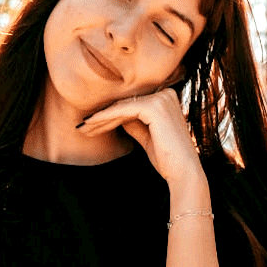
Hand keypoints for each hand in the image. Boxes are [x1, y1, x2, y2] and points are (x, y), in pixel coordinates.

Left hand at [77, 88, 204, 188]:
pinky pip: (123, 110)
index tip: (92, 124)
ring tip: (84, 128)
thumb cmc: (167, 159)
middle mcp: (166, 94)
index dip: (111, 115)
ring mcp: (161, 99)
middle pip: (126, 104)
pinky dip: (105, 118)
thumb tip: (118, 117)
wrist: (183, 173)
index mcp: (166, 98)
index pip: (132, 104)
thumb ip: (135, 124)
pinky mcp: (154, 107)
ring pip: (122, 107)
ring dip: (100, 118)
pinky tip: (91, 125)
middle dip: (103, 116)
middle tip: (83, 126)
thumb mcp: (147, 137)